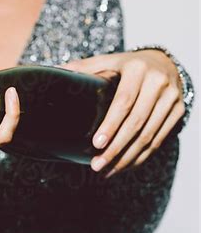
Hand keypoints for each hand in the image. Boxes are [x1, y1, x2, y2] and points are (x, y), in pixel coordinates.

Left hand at [63, 50, 184, 176]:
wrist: (164, 63)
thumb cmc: (129, 66)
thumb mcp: (109, 61)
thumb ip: (84, 68)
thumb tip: (53, 71)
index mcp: (138, 69)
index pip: (124, 102)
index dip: (110, 125)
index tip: (96, 144)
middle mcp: (158, 82)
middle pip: (136, 123)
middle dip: (115, 148)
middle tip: (97, 165)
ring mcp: (171, 98)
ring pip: (149, 136)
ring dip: (126, 158)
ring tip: (106, 171)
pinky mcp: (178, 112)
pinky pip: (158, 141)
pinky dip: (140, 157)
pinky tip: (123, 166)